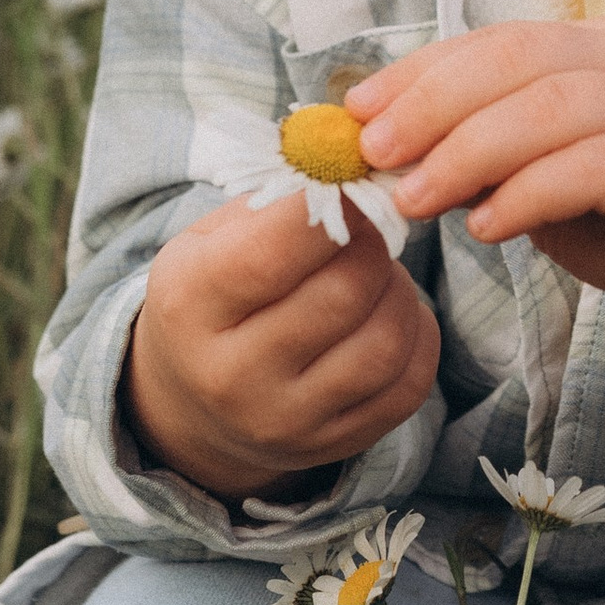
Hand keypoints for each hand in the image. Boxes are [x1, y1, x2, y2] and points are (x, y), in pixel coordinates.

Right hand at [125, 193, 440, 507]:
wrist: (193, 403)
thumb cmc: (213, 294)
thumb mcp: (210, 239)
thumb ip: (276, 200)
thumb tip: (355, 159)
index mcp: (188, 307)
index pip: (272, 253)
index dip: (331, 207)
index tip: (352, 181)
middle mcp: (232, 377)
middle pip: (343, 294)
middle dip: (373, 244)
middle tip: (370, 224)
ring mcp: (285, 421)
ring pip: (384, 342)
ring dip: (397, 290)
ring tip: (377, 270)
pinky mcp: (334, 444)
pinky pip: (409, 384)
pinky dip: (416, 334)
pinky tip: (388, 313)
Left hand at [350, 23, 604, 390]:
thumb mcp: (550, 181)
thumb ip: (488, 156)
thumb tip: (390, 150)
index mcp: (601, 48)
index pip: (496, 41)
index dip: (420, 72)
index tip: (355, 112)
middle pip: (518, 60)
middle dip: (433, 104)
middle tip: (375, 153)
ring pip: (552, 107)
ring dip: (470, 151)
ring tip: (417, 198)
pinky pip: (596, 166)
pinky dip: (531, 191)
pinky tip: (489, 225)